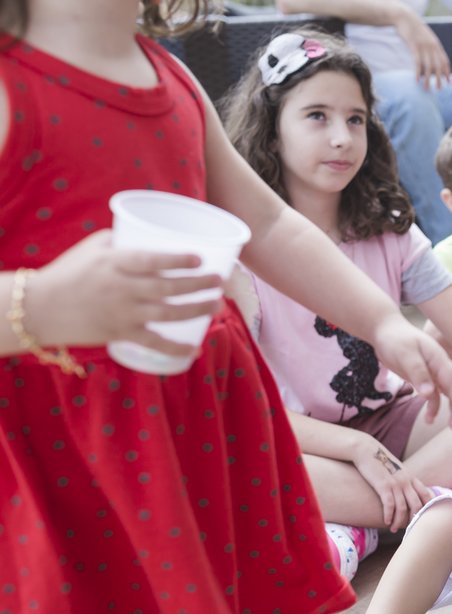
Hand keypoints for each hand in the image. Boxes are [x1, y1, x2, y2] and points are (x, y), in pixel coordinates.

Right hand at [22, 230, 222, 356]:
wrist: (40, 308)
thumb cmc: (68, 272)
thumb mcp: (92, 249)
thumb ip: (122, 241)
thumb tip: (152, 235)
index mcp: (114, 263)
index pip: (151, 260)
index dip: (177, 260)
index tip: (200, 259)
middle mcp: (121, 288)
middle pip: (168, 287)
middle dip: (198, 284)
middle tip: (220, 280)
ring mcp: (122, 313)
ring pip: (168, 313)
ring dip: (196, 310)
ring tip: (217, 304)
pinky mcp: (120, 333)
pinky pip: (153, 344)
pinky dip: (175, 349)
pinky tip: (194, 349)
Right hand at [351, 437, 433, 531]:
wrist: (366, 450)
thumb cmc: (381, 463)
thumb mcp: (397, 471)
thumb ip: (404, 481)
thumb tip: (408, 495)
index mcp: (411, 478)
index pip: (426, 494)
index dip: (428, 508)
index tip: (424, 519)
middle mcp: (406, 481)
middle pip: (416, 504)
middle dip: (413, 519)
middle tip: (408, 529)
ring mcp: (395, 483)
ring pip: (402, 507)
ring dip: (398, 521)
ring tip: (392, 529)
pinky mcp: (383, 485)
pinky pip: (389, 504)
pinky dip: (388, 515)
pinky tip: (385, 522)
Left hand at [372, 314, 451, 429]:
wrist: (386, 331)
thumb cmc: (395, 340)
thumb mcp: (405, 355)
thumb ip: (417, 373)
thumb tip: (428, 393)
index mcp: (439, 359)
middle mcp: (442, 366)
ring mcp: (435, 373)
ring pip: (451, 392)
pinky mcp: (427, 379)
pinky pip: (435, 396)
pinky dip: (434, 408)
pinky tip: (429, 419)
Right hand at [394, 11, 451, 89]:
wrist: (405, 18)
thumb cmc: (415, 30)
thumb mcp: (426, 38)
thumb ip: (431, 47)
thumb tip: (432, 59)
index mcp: (436, 45)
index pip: (445, 61)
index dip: (447, 72)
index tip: (449, 82)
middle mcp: (432, 47)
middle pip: (438, 66)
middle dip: (439, 78)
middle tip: (439, 89)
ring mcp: (424, 47)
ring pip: (429, 67)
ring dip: (428, 80)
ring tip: (427, 89)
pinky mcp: (414, 47)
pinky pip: (417, 63)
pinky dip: (418, 72)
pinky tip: (417, 80)